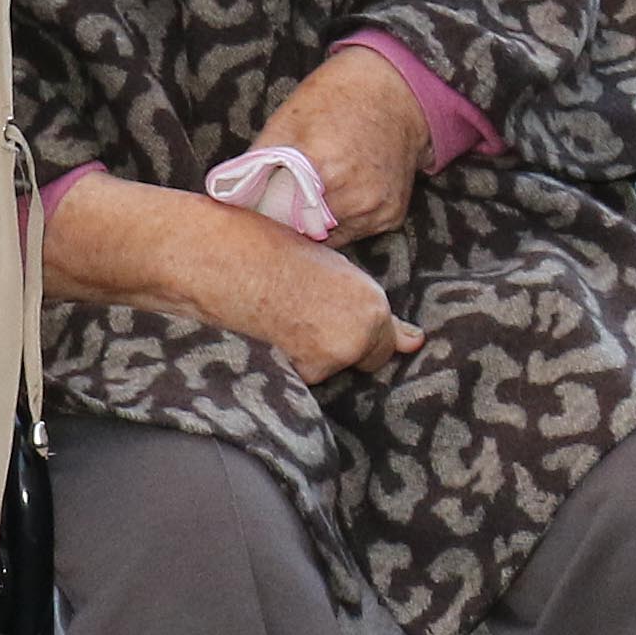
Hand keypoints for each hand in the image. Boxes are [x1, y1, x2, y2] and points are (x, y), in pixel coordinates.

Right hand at [47, 177, 418, 386]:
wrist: (220, 259)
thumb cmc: (272, 254)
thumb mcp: (332, 270)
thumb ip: (369, 309)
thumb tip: (416, 342)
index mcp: (373, 302)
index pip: (386, 343)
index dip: (359, 336)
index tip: (336, 327)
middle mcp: (363, 334)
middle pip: (362, 361)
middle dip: (338, 346)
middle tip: (299, 315)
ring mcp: (333, 357)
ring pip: (328, 371)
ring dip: (310, 355)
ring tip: (278, 318)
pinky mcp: (300, 374)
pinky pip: (300, 380)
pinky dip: (284, 365)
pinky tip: (265, 334)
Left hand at [248, 46, 429, 242]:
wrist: (395, 91)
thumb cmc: (335, 98)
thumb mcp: (286, 121)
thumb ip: (257, 163)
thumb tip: (229, 196)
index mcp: (321, 169)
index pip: (277, 220)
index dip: (264, 218)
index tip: (257, 211)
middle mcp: (353, 196)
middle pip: (302, 234)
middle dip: (288, 224)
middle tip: (281, 205)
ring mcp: (375, 209)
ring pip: (329, 238)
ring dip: (315, 227)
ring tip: (311, 198)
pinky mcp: (391, 216)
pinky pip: (355, 232)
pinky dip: (342, 220)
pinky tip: (341, 194)